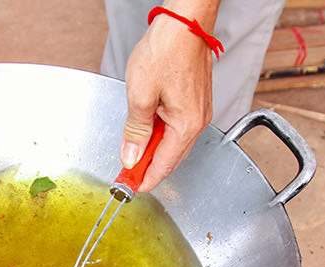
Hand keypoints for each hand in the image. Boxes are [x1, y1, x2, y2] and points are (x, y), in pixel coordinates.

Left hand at [120, 2, 218, 192]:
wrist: (184, 22)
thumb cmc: (166, 50)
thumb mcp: (140, 96)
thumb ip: (135, 131)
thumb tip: (132, 156)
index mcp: (186, 125)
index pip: (164, 165)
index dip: (144, 179)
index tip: (129, 187)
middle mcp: (197, 121)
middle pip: (170, 157)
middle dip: (148, 167)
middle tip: (126, 174)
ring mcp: (198, 110)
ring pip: (173, 142)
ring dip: (153, 150)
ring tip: (132, 153)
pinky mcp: (195, 100)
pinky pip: (177, 127)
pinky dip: (160, 134)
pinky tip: (146, 132)